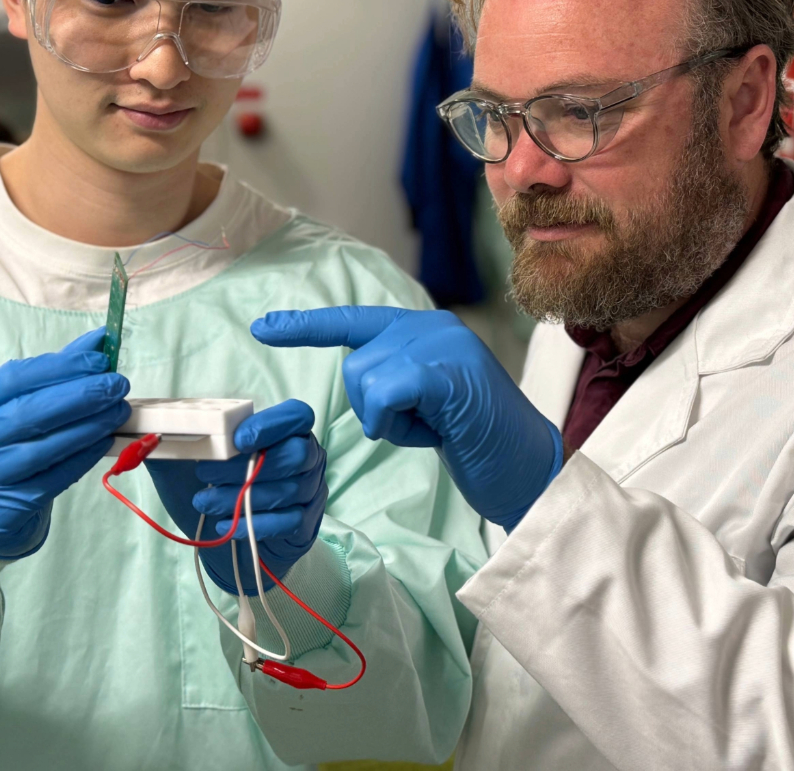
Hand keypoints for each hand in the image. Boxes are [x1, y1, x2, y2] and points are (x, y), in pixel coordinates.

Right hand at [0, 328, 130, 558]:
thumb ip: (49, 372)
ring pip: (47, 446)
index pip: (14, 378)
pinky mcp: (8, 506)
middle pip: (32, 412)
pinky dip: (84, 456)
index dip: (61, 367)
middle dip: (82, 395)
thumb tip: (98, 340)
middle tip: (117, 384)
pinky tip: (104, 440)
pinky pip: (56, 477)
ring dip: (91, 425)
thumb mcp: (4, 405)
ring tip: (118, 410)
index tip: (98, 360)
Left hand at [145, 399, 326, 594]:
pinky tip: (225, 525)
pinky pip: (288, 521)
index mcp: (289, 430)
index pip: (297, 415)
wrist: (236, 531)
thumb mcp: (196, 459)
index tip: (237, 440)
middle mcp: (308, 456)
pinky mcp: (306, 522)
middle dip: (246, 465)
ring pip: (288, 490)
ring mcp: (311, 490)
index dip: (272, 424)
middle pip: (295, 454)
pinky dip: (254, 524)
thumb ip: (181, 441)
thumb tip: (148, 433)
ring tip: (204, 502)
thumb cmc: (220, 485)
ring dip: (241, 497)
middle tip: (205, 473)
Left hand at [252, 307, 560, 530]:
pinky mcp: (446, 371)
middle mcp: (435, 327)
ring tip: (437, 428)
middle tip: (427, 426)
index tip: (263, 327)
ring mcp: (443, 344)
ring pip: (366, 380)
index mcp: (428, 331)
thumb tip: (362, 378)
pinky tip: (437, 431)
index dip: (307, 326)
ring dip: (390, 421)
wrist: (530, 471)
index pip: (356, 322)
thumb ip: (399, 380)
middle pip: (357, 365)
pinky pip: (384, 393)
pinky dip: (397, 423)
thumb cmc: (480, 445)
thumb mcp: (431, 405)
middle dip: (376, 410)